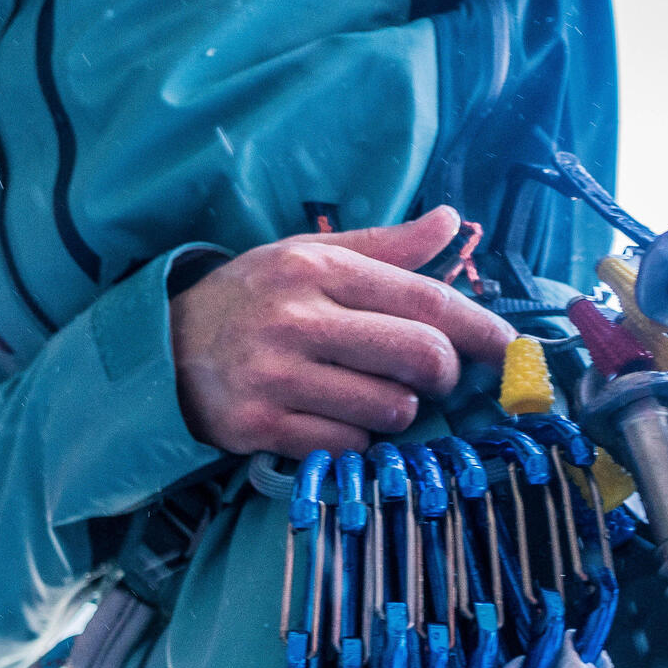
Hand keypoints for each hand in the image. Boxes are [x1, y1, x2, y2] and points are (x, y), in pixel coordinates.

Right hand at [169, 207, 513, 456]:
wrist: (160, 347)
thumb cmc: (249, 300)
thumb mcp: (307, 256)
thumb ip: (384, 246)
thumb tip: (450, 221)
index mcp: (317, 268)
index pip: (425, 299)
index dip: (479, 328)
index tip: (506, 347)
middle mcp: (297, 318)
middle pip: (420, 357)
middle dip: (442, 375)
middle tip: (431, 378)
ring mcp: (276, 375)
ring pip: (389, 410)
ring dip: (396, 412)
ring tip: (369, 397)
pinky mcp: (259, 426)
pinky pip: (347, 446)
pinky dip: (355, 441)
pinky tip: (332, 421)